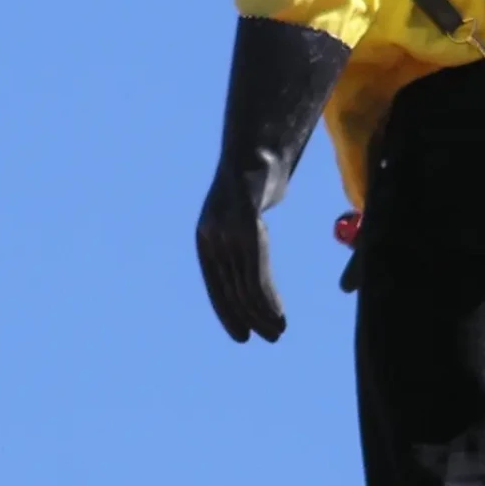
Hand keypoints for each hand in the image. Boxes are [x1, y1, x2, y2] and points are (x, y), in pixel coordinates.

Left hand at [196, 165, 286, 343]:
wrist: (257, 148)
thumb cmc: (253, 182)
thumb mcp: (242, 215)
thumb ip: (243, 241)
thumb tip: (248, 268)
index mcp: (205, 238)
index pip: (215, 285)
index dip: (227, 313)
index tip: (243, 336)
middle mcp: (214, 237)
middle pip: (232, 289)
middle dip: (250, 317)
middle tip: (271, 337)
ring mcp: (229, 231)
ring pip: (245, 286)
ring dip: (262, 313)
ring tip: (279, 330)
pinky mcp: (248, 224)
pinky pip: (256, 272)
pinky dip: (267, 298)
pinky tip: (278, 314)